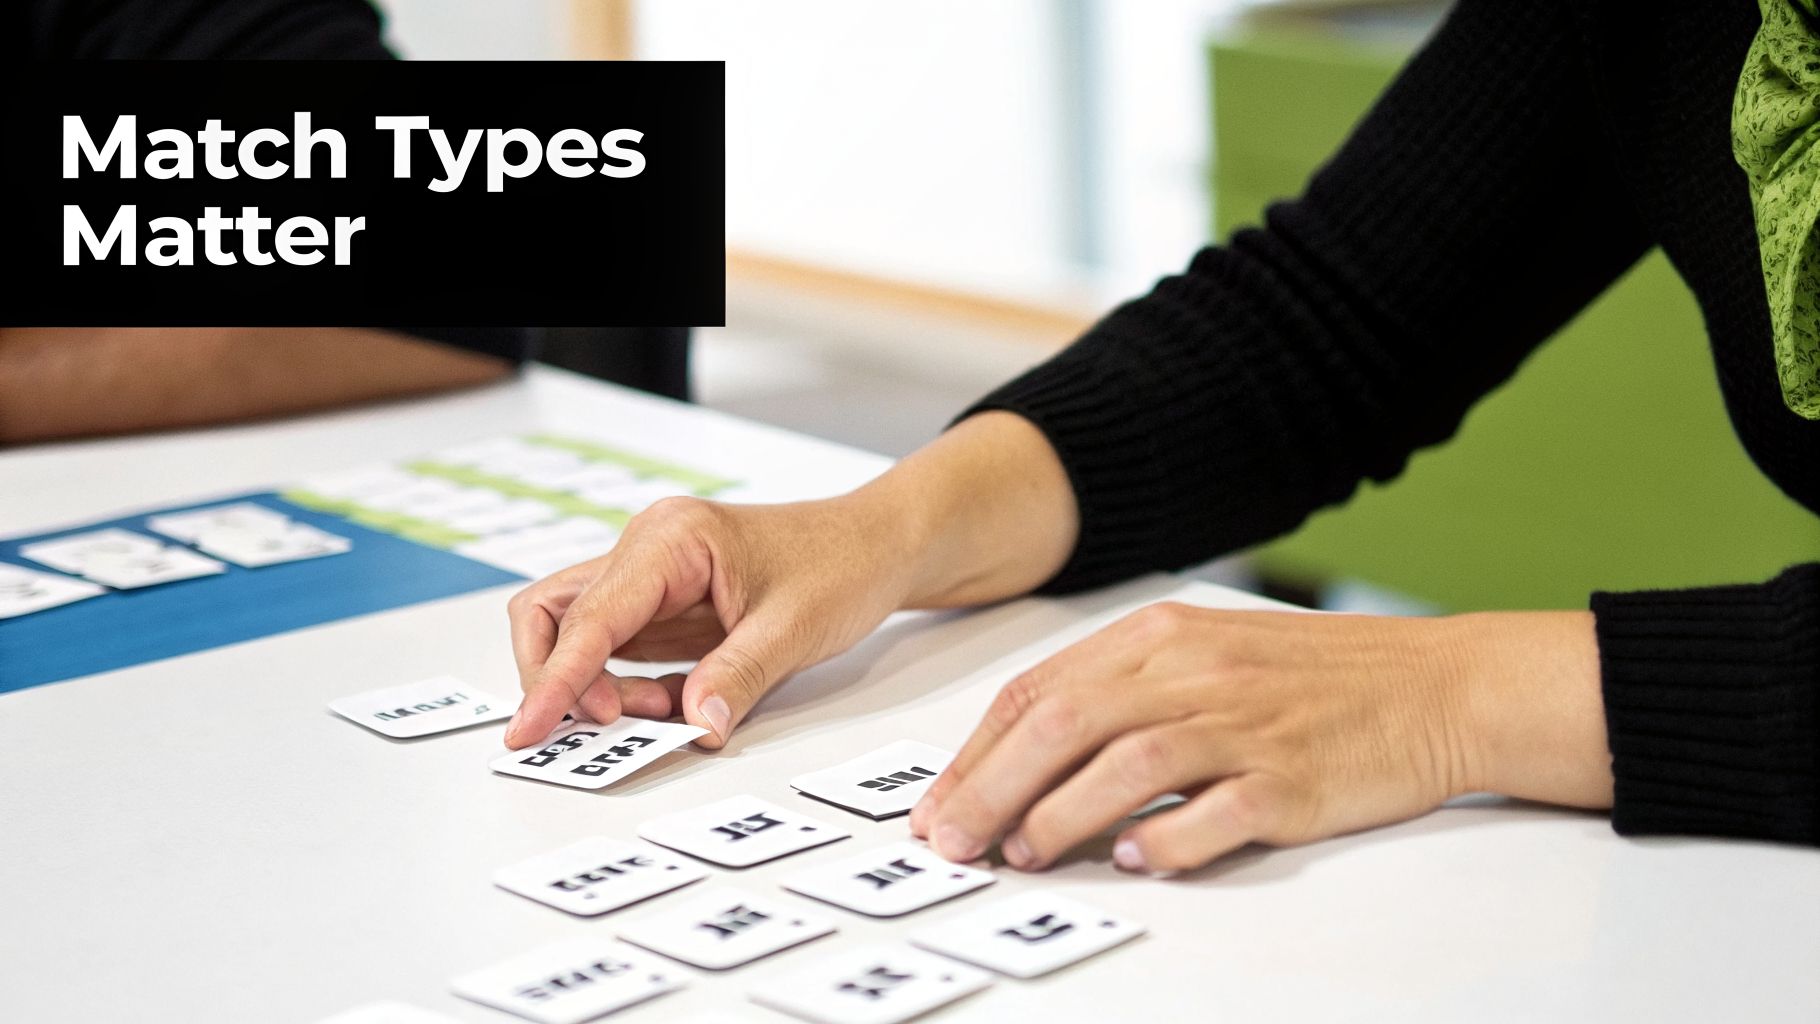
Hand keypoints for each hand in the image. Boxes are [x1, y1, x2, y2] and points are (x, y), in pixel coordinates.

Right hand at [503, 494, 914, 748]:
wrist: (877, 546)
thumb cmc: (841, 564)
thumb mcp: (794, 629)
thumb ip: (737, 678)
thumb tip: (694, 727)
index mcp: (670, 539)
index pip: (589, 617)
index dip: (555, 679)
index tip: (530, 730)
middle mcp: (647, 551)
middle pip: (555, 616)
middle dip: (561, 679)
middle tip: (609, 726)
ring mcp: (650, 578)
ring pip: (576, 633)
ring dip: (594, 686)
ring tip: (661, 713)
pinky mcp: (662, 606)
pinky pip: (614, 650)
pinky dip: (620, 686)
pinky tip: (668, 705)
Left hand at [910, 602, 1611, 875]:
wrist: (1436, 685)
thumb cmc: (1314, 678)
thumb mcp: (1206, 655)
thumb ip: (1123, 693)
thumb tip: (1031, 757)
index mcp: (1161, 637)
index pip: (1039, 691)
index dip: (977, 753)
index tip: (939, 803)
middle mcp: (1193, 672)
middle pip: (1064, 725)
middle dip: (991, 788)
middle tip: (952, 841)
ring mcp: (1243, 724)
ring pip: (1124, 765)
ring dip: (1059, 815)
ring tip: (1022, 853)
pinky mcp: (1291, 778)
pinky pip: (1213, 813)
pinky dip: (1162, 840)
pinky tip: (1131, 860)